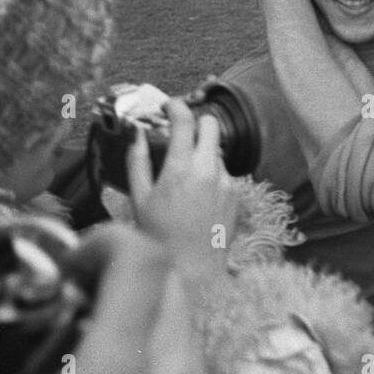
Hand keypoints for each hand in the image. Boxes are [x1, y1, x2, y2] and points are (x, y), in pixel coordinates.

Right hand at [36, 225, 211, 373]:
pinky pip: (190, 364)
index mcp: (120, 368)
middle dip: (123, 274)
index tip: (72, 261)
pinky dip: (158, 354)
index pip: (144, 258)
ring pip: (182, 323)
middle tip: (75, 297)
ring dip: (143, 313)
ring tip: (93, 343)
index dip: (108, 241)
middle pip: (168, 282)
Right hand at [128, 98, 237, 279]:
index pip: (184, 120)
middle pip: (210, 124)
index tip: (167, 105)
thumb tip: (137, 134)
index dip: (175, 105)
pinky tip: (197, 194)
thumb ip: (138, 161)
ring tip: (184, 175)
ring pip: (218, 149)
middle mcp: (208, 169)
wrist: (192, 268)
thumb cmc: (159, 236)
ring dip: (202, 151)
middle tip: (180, 134)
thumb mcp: (138, 199)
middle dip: (195, 123)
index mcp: (180, 167)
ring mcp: (226, 180)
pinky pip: (224, 171)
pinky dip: (211, 173)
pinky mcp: (236, 193)